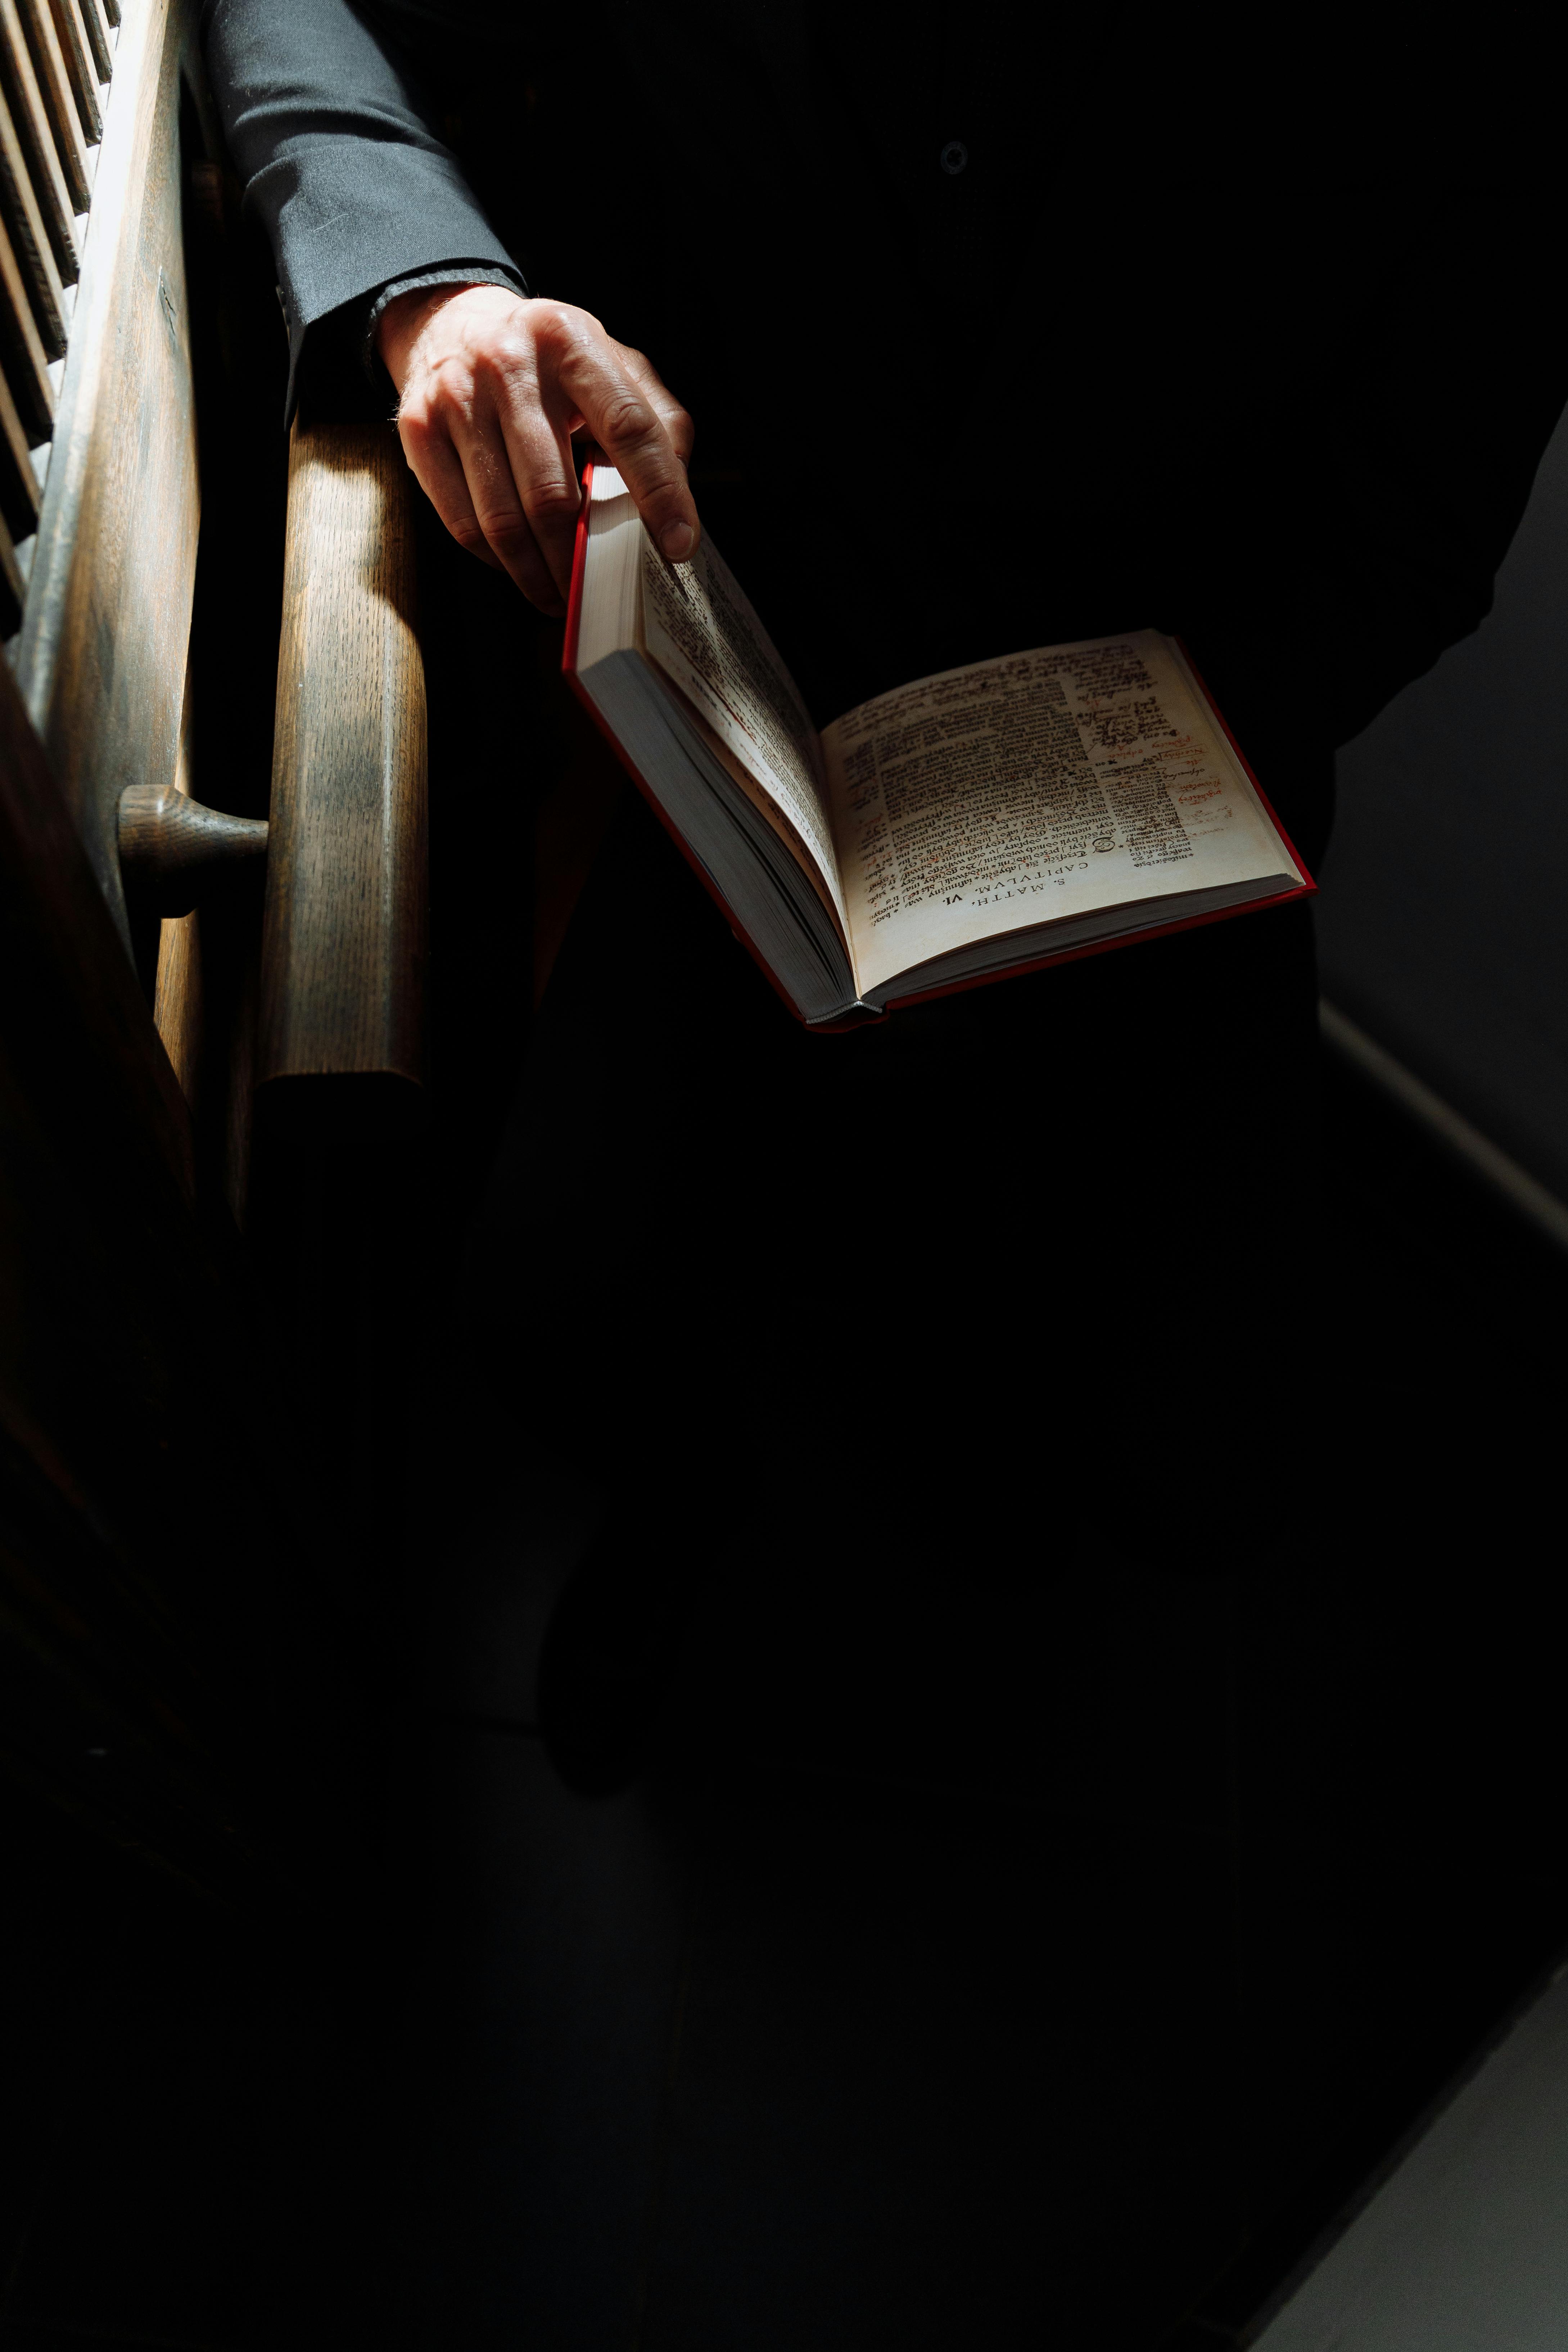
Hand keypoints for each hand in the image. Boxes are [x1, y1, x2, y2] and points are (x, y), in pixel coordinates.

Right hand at [378, 284, 699, 614]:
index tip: (678, 544)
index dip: (659, 493)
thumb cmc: (548, 362)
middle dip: (579, 558)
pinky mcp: (419, 429)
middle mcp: (509, 363)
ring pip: (503, 519)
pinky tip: (519, 568)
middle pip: (553, 492)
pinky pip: (462, 522)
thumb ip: (656, 420)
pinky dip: (497, 560)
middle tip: (598, 592)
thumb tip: (677, 495)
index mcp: (571, 341)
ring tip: (560, 594)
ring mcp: (456, 397)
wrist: (451, 322)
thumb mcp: (611, 364)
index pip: (628, 426)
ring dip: (537, 573)